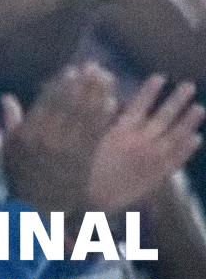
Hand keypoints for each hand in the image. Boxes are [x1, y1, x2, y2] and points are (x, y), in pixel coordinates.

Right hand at [1, 63, 117, 215]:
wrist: (36, 210)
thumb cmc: (18, 177)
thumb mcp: (6, 149)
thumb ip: (10, 122)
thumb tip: (7, 97)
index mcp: (27, 135)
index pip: (46, 103)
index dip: (61, 85)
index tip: (72, 70)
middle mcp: (47, 140)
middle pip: (69, 105)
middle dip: (83, 84)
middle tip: (95, 67)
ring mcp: (67, 151)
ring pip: (85, 117)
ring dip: (97, 96)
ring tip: (106, 78)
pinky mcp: (83, 161)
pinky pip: (94, 135)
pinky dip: (103, 119)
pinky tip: (111, 103)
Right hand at [86, 75, 204, 212]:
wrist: (92, 202)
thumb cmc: (83, 168)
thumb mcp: (85, 140)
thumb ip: (98, 119)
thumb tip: (106, 98)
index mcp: (120, 132)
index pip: (138, 106)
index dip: (149, 91)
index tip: (161, 76)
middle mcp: (139, 142)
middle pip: (162, 118)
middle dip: (176, 101)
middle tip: (189, 86)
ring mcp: (151, 159)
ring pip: (174, 137)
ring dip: (188, 122)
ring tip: (200, 107)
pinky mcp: (157, 175)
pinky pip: (176, 160)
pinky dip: (187, 149)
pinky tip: (197, 139)